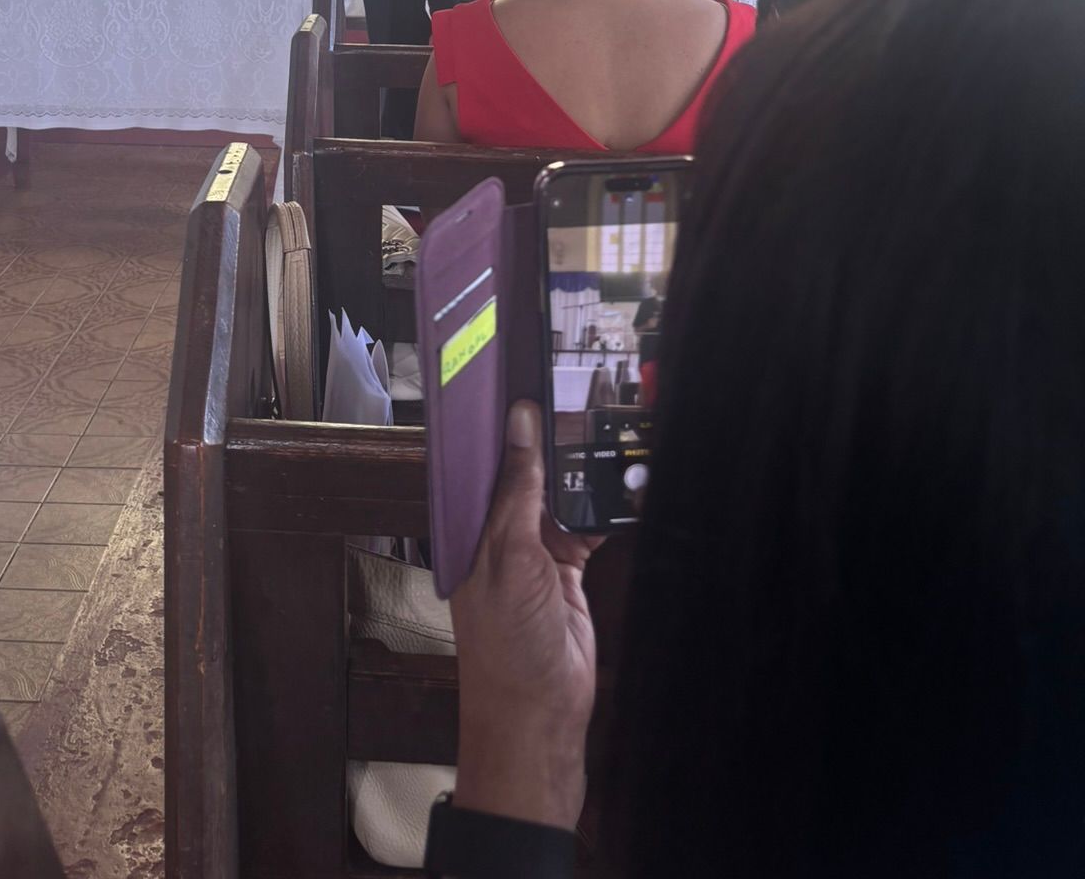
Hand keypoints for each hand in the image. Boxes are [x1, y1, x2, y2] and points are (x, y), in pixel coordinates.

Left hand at [450, 402, 600, 832]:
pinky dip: (604, 507)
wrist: (539, 715)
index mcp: (469, 527)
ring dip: (578, 471)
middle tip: (571, 390)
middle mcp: (498, 534)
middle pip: (523, 472)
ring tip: (601, 426)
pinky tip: (622, 485)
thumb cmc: (507, 645)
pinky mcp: (568, 572)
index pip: (483, 460)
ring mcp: (535, 553)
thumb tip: (521, 426)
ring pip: (557, 495)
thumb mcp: (510, 557)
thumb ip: (519, 490)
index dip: (500, 422)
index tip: (518, 375)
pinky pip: (585, 526)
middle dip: (545, 439)